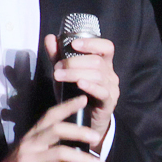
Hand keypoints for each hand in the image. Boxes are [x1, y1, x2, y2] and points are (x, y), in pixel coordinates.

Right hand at [0, 96, 103, 161]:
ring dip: (83, 158)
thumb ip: (46, 146)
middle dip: (80, 131)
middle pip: (58, 129)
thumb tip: (72, 144)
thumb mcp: (29, 154)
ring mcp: (29, 158)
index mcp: (31, 136)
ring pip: (61, 151)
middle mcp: (30, 143)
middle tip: (97, 137)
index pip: (50, 115)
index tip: (83, 99)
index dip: (67, 106)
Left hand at [45, 33, 119, 150]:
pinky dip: (90, 86)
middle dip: (74, 61)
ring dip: (76, 73)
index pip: (106, 47)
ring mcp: (111, 88)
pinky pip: (102, 92)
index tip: (74, 44)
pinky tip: (79, 84)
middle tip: (57, 67)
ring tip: (59, 76)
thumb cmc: (76, 95)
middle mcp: (110, 74)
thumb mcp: (66, 74)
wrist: (84, 123)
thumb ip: (58, 56)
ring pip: (98, 75)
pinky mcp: (109, 102)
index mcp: (103, 64)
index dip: (92, 43)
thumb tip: (50, 38)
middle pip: (96, 61)